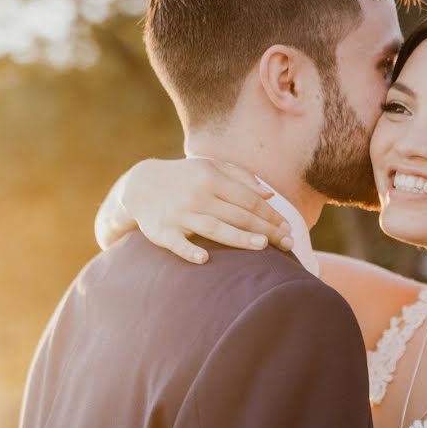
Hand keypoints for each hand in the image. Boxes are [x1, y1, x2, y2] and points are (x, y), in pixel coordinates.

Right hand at [120, 157, 293, 263]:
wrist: (138, 185)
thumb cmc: (184, 178)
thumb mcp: (210, 167)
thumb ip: (241, 178)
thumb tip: (269, 196)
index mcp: (211, 178)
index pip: (248, 199)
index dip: (270, 213)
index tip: (287, 227)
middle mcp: (197, 195)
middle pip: (237, 215)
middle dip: (265, 229)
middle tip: (288, 243)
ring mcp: (179, 214)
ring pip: (214, 228)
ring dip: (238, 237)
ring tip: (262, 246)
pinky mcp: (161, 231)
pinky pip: (176, 243)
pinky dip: (189, 251)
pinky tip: (204, 259)